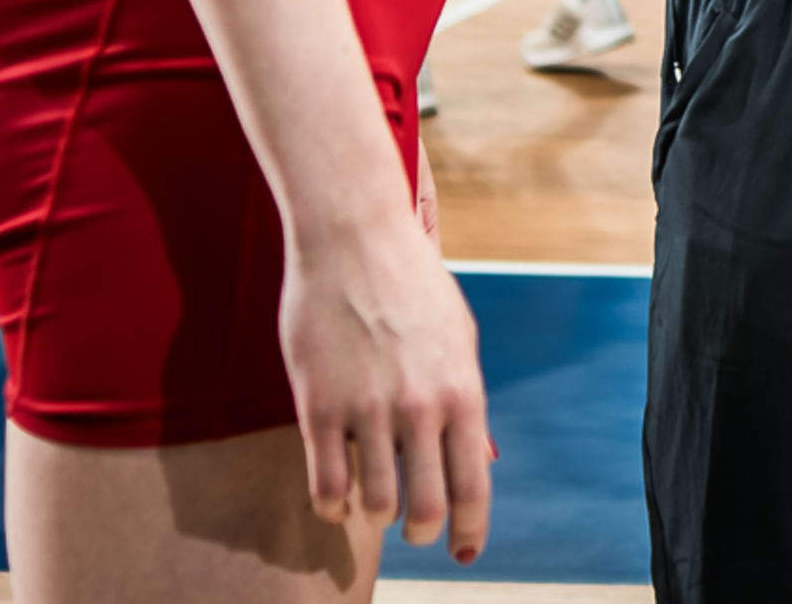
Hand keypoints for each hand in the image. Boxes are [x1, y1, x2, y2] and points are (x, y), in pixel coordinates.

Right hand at [279, 214, 493, 562]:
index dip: (471, 529)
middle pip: (425, 507)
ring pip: (375, 504)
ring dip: (375, 516)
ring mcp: (368, 410)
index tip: (466, 552)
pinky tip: (337, 498)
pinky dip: (333, 505)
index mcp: (462, 391)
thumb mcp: (458, 339)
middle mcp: (420, 408)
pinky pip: (326, 485)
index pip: (473, 484)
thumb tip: (471, 456)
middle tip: (413, 530)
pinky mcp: (318, 408)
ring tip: (373, 506)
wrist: (355, 239)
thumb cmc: (411, 286)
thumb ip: (462, 400)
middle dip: (421, 531)